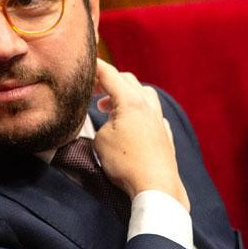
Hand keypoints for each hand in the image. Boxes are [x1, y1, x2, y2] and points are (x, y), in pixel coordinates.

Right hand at [93, 59, 188, 210]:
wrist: (156, 186)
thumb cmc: (126, 163)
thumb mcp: (100, 140)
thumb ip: (100, 123)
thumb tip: (106, 121)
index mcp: (130, 101)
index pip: (109, 74)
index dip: (94, 66)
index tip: (83, 62)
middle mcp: (148, 105)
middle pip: (127, 80)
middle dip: (108, 80)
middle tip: (91, 89)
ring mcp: (159, 119)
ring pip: (144, 94)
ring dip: (125, 95)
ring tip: (109, 107)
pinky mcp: (164, 134)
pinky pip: (152, 113)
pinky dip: (139, 111)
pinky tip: (132, 124)